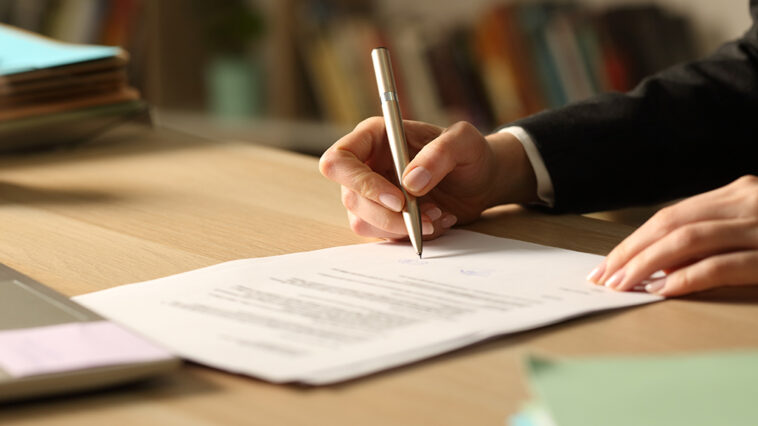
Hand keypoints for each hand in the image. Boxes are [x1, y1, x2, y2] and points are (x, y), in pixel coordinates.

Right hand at [319, 117, 537, 239]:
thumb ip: (440, 154)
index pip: (339, 160)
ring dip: (401, 228)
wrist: (482, 180)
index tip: (398, 200)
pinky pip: (383, 235)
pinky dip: (410, 235)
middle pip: (351, 198)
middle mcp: (366, 165)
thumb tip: (411, 182)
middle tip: (428, 217)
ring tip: (438, 216)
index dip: (360, 183)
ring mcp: (371, 194)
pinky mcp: (383, 216)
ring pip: (363, 222)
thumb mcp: (465, 142)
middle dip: (389, 216)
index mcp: (374, 137)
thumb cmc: (470, 153)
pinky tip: (437, 222)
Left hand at [588, 175, 757, 295]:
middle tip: (605, 275)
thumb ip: (708, 239)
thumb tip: (657, 265)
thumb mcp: (748, 230)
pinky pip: (719, 267)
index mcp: (737, 194)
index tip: (608, 262)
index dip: (634, 240)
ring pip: (687, 240)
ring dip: (646, 265)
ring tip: (622, 284)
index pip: (671, 215)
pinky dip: (685, 278)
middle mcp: (746, 201)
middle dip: (631, 252)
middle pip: (671, 224)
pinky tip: (661, 290)